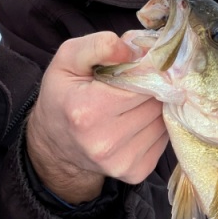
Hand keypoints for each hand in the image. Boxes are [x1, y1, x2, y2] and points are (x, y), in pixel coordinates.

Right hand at [26, 31, 167, 202]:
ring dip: (154, 106)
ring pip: (163, 120)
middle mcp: (105, 142)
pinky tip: (135, 121)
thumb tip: (137, 50)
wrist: (54, 144)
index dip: (145, 69)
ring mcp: (122, 161)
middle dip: (151, 86)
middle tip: (135, 82)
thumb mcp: (67, 58)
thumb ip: (100, 45)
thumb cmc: (63, 95)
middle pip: (155, 102)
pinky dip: (154, 125)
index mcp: (88, 111)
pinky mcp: (135, 173)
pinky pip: (163, 139)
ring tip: (133, 102)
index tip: (138, 64)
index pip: (142, 83)